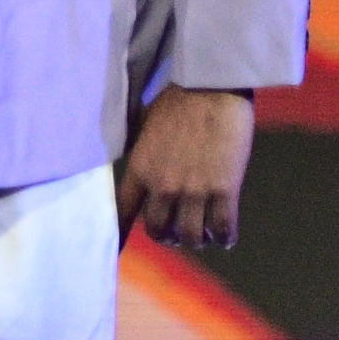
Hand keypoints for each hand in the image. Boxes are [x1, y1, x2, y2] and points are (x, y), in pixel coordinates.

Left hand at [119, 88, 253, 258]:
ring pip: (191, 235)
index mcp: (139, 169)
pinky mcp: (225, 188)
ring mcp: (194, 189)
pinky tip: (225, 236)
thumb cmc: (177, 102)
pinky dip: (224, 237)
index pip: (122, 212)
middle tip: (176, 233)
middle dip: (167, 237)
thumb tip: (140, 172)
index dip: (119, 234)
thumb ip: (141, 156)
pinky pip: (222, 227)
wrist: (211, 88)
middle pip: (158, 230)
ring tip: (202, 236)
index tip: (113, 251)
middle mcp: (163, 185)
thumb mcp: (144, 130)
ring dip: (196, 240)